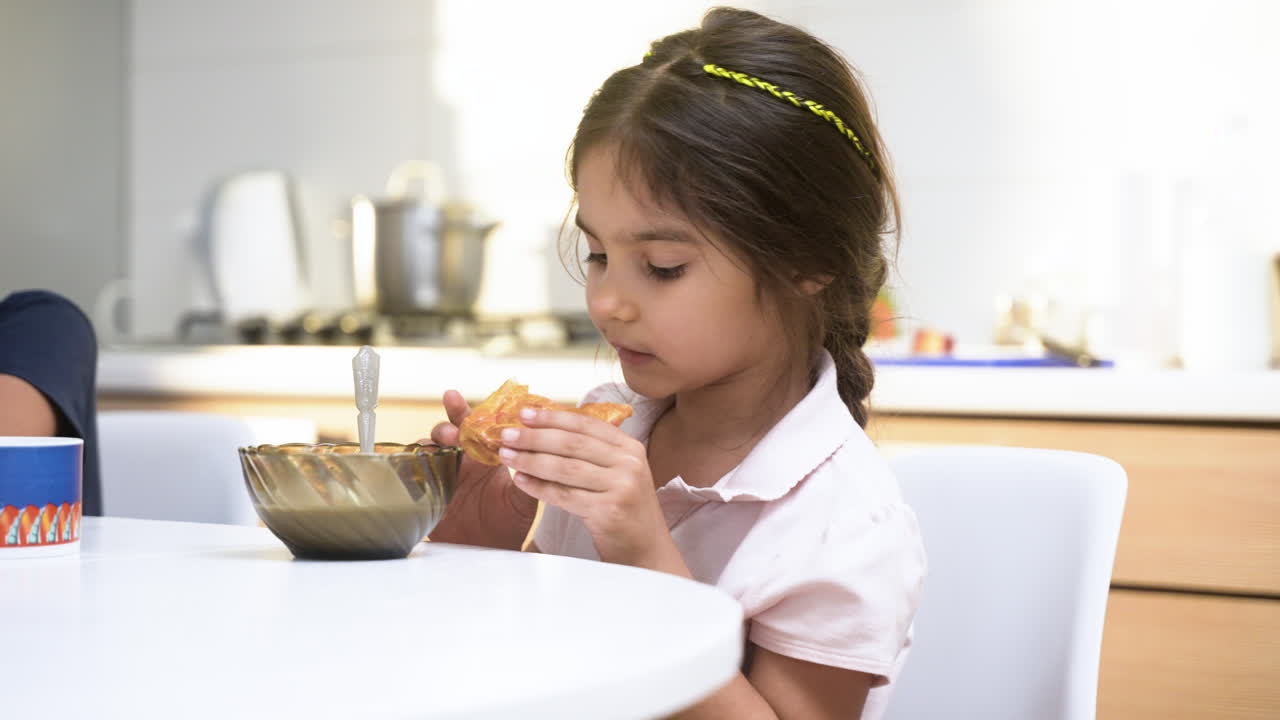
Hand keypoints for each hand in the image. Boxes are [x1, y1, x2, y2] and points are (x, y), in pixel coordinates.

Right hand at [421, 390, 537, 550]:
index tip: (454, 396)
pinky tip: (416, 465)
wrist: (492, 554)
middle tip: (451, 432)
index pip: (477, 427)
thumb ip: (529, 480)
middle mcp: (464, 462)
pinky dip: (413, 468)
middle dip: (448, 426)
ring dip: (432, 445)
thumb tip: (534, 456)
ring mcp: (445, 477)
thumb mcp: (524, 503)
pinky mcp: (429, 496)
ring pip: (430, 450)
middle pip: (450, 433)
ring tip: (438, 446)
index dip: (465, 411)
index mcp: (487, 456)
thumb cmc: (510, 525)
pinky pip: (415, 476)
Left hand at [496, 407, 687, 574]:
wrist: (647, 551)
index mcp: (630, 447)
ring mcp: (622, 486)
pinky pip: (564, 495)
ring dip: (531, 460)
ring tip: (506, 455)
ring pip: (566, 468)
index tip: (525, 413)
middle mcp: (629, 463)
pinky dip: (539, 487)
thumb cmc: (625, 510)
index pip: (586, 424)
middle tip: (507, 434)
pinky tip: (520, 480)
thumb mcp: (618, 473)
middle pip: (573, 443)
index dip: (553, 417)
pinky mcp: (609, 511)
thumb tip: (546, 431)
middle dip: (535, 437)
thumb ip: (593, 452)